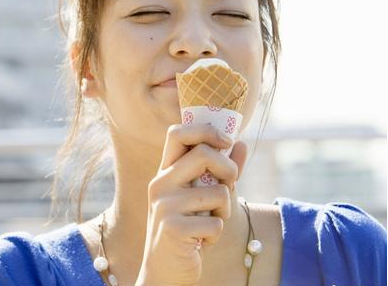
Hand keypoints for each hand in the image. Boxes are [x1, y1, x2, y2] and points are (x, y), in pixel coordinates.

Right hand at [135, 124, 246, 285]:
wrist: (164, 272)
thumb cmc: (187, 231)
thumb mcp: (201, 198)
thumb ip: (220, 172)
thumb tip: (241, 144)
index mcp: (165, 172)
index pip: (178, 132)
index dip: (206, 130)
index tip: (226, 141)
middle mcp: (161, 183)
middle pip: (204, 154)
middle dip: (229, 170)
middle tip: (229, 187)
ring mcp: (165, 205)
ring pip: (219, 192)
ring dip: (224, 211)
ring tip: (208, 224)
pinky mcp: (174, 228)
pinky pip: (216, 222)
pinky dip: (216, 234)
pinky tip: (200, 241)